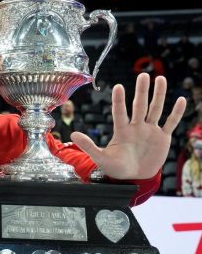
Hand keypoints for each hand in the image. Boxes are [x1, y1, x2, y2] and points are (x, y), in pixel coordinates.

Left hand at [71, 73, 186, 179]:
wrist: (133, 178)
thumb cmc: (116, 168)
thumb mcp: (101, 158)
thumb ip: (88, 146)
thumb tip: (72, 134)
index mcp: (121, 130)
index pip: (120, 112)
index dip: (119, 100)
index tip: (119, 86)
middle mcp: (136, 127)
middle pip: (139, 106)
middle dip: (142, 91)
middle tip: (143, 75)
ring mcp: (150, 131)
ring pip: (155, 109)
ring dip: (159, 95)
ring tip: (160, 79)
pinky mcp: (162, 138)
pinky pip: (170, 123)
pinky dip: (176, 113)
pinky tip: (181, 99)